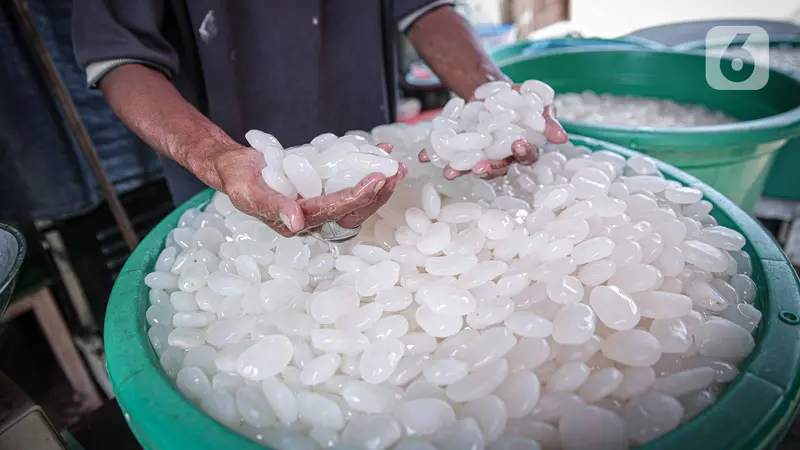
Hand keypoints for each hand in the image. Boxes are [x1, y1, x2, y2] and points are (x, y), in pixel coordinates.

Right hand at [214, 143, 404, 236]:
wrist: (234, 167)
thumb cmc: (237, 179)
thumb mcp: (246, 190)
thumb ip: (271, 206)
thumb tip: (296, 223)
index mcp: (296, 222)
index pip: (334, 211)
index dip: (357, 196)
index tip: (377, 179)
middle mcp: (312, 217)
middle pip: (352, 210)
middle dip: (377, 193)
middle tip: (396, 172)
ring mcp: (319, 204)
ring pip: (355, 200)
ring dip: (378, 185)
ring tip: (396, 166)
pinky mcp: (322, 190)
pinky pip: (348, 183)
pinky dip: (365, 169)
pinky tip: (379, 152)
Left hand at [419, 86, 568, 180]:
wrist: (493, 90)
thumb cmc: (522, 99)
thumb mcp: (537, 103)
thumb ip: (547, 120)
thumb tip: (562, 137)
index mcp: (520, 148)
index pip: (524, 157)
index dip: (521, 153)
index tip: (518, 144)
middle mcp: (499, 156)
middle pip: (495, 168)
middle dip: (487, 169)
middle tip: (478, 167)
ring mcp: (477, 153)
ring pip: (469, 166)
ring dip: (459, 170)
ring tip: (448, 172)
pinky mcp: (458, 147)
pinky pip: (446, 153)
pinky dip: (434, 155)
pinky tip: (423, 155)